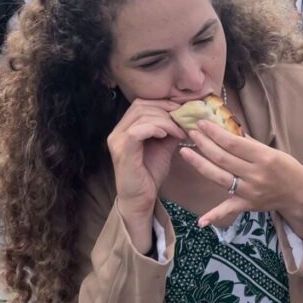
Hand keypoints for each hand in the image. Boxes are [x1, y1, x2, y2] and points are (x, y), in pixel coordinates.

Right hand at [107, 99, 187, 227]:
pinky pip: (137, 131)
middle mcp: (117, 132)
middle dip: (165, 109)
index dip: (163, 103)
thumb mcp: (163, 146)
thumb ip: (169, 130)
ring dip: (165, 121)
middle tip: (184, 119)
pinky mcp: (123, 152)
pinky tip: (166, 135)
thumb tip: (185, 115)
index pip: (141, 103)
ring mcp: (117, 141)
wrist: (141, 199)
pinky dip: (155, 128)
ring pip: (141, 116)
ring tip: (179, 132)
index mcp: (125, 128)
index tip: (183, 110)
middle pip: (141, 105)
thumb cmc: (150, 174)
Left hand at [179, 119, 302, 232]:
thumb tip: (226, 130)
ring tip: (185, 152)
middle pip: (222, 158)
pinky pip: (228, 210)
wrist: (298, 193)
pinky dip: (214, 216)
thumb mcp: (271, 150)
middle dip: (204, 144)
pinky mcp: (246, 205)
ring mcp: (249, 192)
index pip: (233, 143)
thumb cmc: (286, 167)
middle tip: (191, 132)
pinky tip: (200, 221)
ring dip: (200, 164)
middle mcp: (255, 175)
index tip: (202, 123)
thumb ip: (248, 143)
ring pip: (219, 177)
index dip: (215, 133)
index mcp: (263, 157)